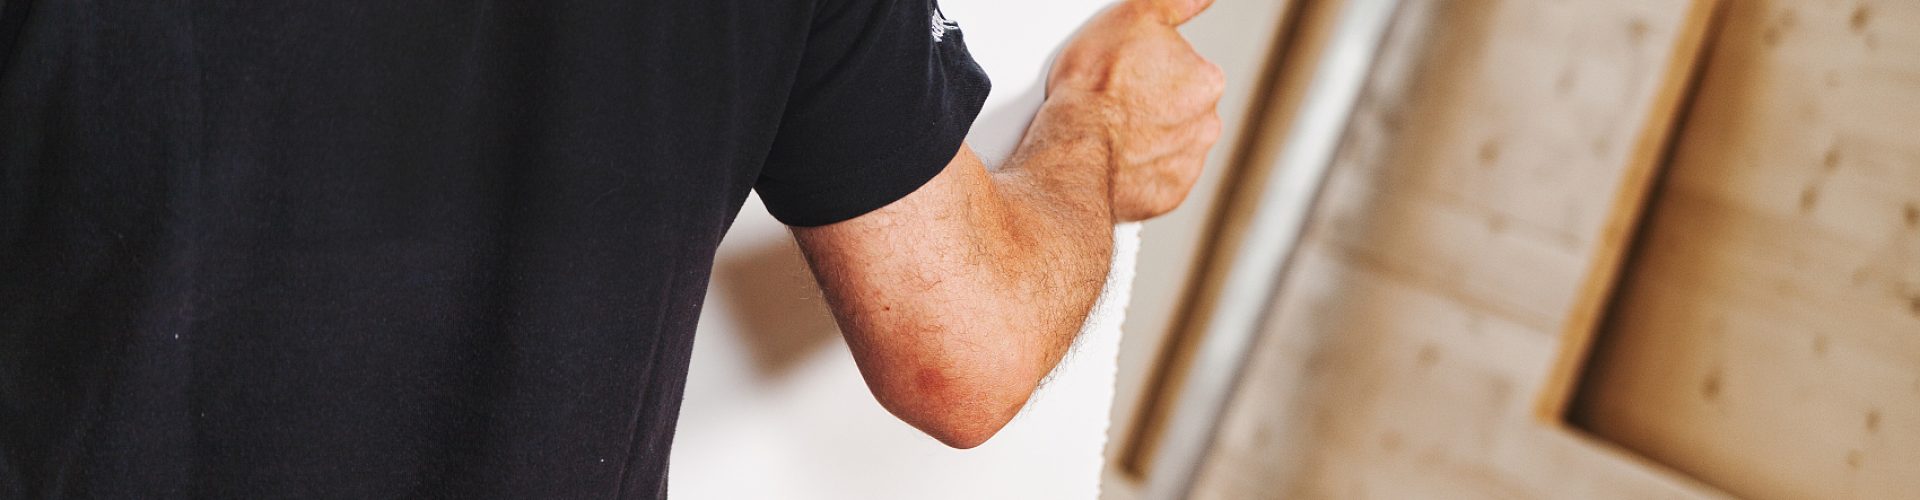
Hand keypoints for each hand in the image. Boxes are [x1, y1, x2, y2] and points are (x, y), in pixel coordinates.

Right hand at [1046, 0, 1224, 221]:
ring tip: (1108, 131)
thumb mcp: (1135, 18)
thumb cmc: (1096, 88)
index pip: (1186, 69)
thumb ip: (1177, 5)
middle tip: (1115, 102)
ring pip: (1168, 145)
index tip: (1126, 71)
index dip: (1151, 68)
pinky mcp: (1166, 196)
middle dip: (1152, 107)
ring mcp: (1187, 164)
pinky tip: (1112, 158)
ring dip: (1145, 140)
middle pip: (1180, 109)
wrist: (1074, 151)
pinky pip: (1154, 179)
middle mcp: (1206, 126)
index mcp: (1207, 82)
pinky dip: (1136, 171)